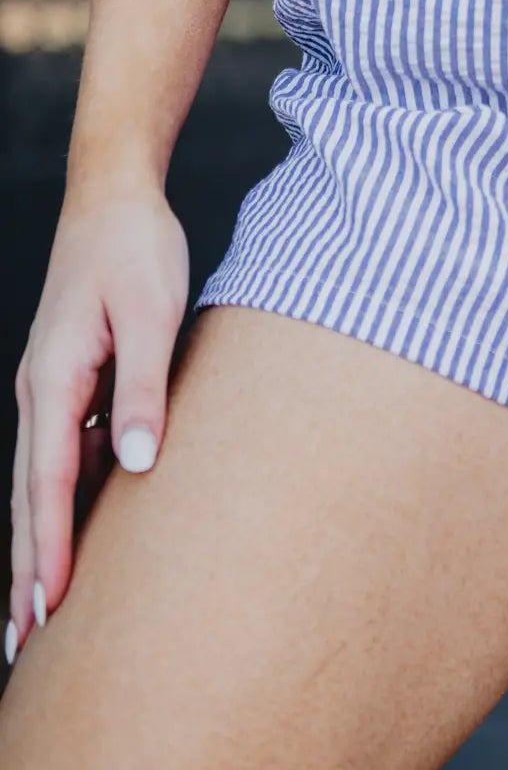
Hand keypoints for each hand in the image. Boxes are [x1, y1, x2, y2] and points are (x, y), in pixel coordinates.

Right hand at [8, 182, 187, 662]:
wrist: (115, 197)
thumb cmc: (136, 249)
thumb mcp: (152, 314)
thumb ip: (145, 389)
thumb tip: (136, 464)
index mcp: (55, 379)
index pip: (49, 481)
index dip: (47, 548)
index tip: (47, 607)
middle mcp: (44, 390)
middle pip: (33, 494)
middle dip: (27, 566)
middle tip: (23, 641)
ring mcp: (56, 385)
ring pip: (46, 477)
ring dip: (42, 538)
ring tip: (44, 603)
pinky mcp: (77, 375)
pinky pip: (67, 450)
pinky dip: (66, 495)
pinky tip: (80, 525)